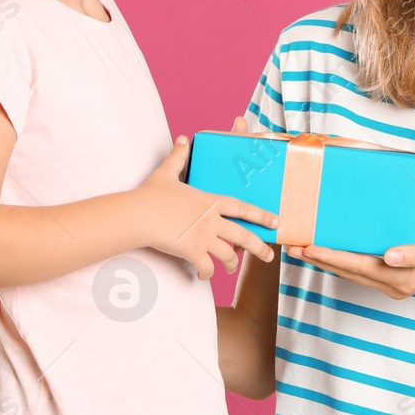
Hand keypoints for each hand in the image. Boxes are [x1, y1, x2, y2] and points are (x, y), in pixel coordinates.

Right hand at [136, 133, 278, 281]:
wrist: (138, 215)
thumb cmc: (151, 194)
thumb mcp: (167, 172)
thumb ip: (179, 157)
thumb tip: (182, 139)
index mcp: (210, 202)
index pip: (242, 208)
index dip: (261, 215)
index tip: (275, 221)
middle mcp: (211, 221)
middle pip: (243, 236)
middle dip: (259, 247)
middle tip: (268, 256)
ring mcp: (203, 238)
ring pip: (227, 255)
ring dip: (230, 264)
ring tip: (229, 269)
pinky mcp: (191, 252)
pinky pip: (206, 268)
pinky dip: (206, 273)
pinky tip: (202, 275)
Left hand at [294, 227, 414, 301]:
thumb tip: (389, 256)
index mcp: (400, 277)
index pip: (356, 266)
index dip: (330, 256)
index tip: (306, 247)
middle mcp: (391, 284)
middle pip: (348, 271)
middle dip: (319, 259)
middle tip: (292, 245)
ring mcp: (392, 283)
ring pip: (351, 273)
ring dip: (327, 261)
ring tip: (303, 248)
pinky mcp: (393, 277)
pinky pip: (361, 270)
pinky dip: (342, 260)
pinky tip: (331, 250)